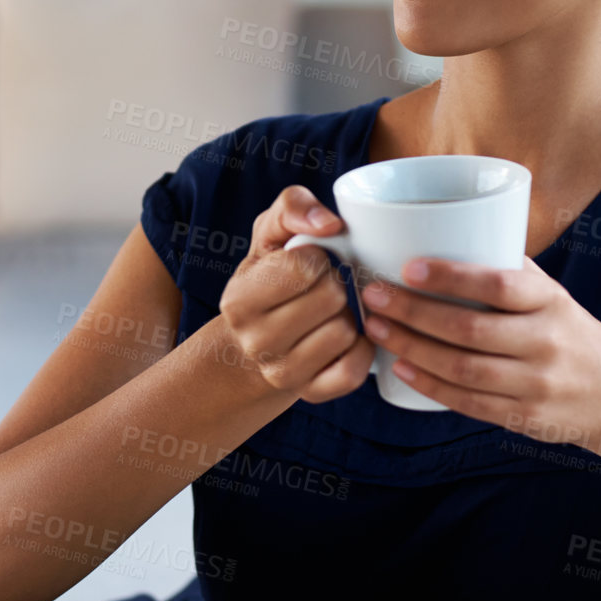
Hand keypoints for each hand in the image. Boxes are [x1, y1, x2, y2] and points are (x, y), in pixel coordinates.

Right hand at [217, 185, 376, 403]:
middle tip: (326, 286)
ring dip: (349, 315)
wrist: (255, 342)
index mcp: (240, 300)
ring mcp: (281, 373)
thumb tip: (331, 224)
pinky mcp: (310, 393)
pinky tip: (347, 337)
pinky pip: (354, 370)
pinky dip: (360, 349)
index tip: (310, 262)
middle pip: (331, 298)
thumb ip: (293, 207)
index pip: (303, 267)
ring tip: (332, 312)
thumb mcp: (270, 234)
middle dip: (337, 284)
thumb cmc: (270, 276)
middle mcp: (255, 341)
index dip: (318, 257)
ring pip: (346, 332)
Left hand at [361, 256, 600, 445]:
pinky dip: (430, 385)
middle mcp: (546, 342)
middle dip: (413, 313)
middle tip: (372, 296)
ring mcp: (536, 384)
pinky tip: (401, 369)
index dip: (451, 277)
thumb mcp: (552, 295)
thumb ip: (507, 270)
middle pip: (469, 329)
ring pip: (462, 368)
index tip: (407, 267)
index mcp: (551, 301)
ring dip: (411, 349)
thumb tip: (441, 232)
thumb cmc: (570, 332)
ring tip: (377, 329)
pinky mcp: (525, 418)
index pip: (498, 286)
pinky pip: (468, 402)